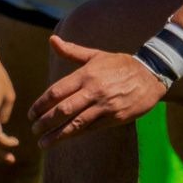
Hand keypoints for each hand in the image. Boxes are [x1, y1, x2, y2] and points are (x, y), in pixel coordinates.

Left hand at [27, 35, 164, 145]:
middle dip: (45, 122)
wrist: (152, 74)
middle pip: (63, 109)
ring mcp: (106, 106)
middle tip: (33, 129)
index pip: (57, 92)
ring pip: (76, 123)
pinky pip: (92, 128)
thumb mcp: (96, 55)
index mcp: (86, 75)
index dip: (41, 104)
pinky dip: (76, 134)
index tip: (31, 114)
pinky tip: (65, 139)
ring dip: (57, 134)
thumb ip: (72, 51)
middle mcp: (94, 91)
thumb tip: (52, 39)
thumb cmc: (119, 64)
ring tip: (43, 142)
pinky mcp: (117, 117)